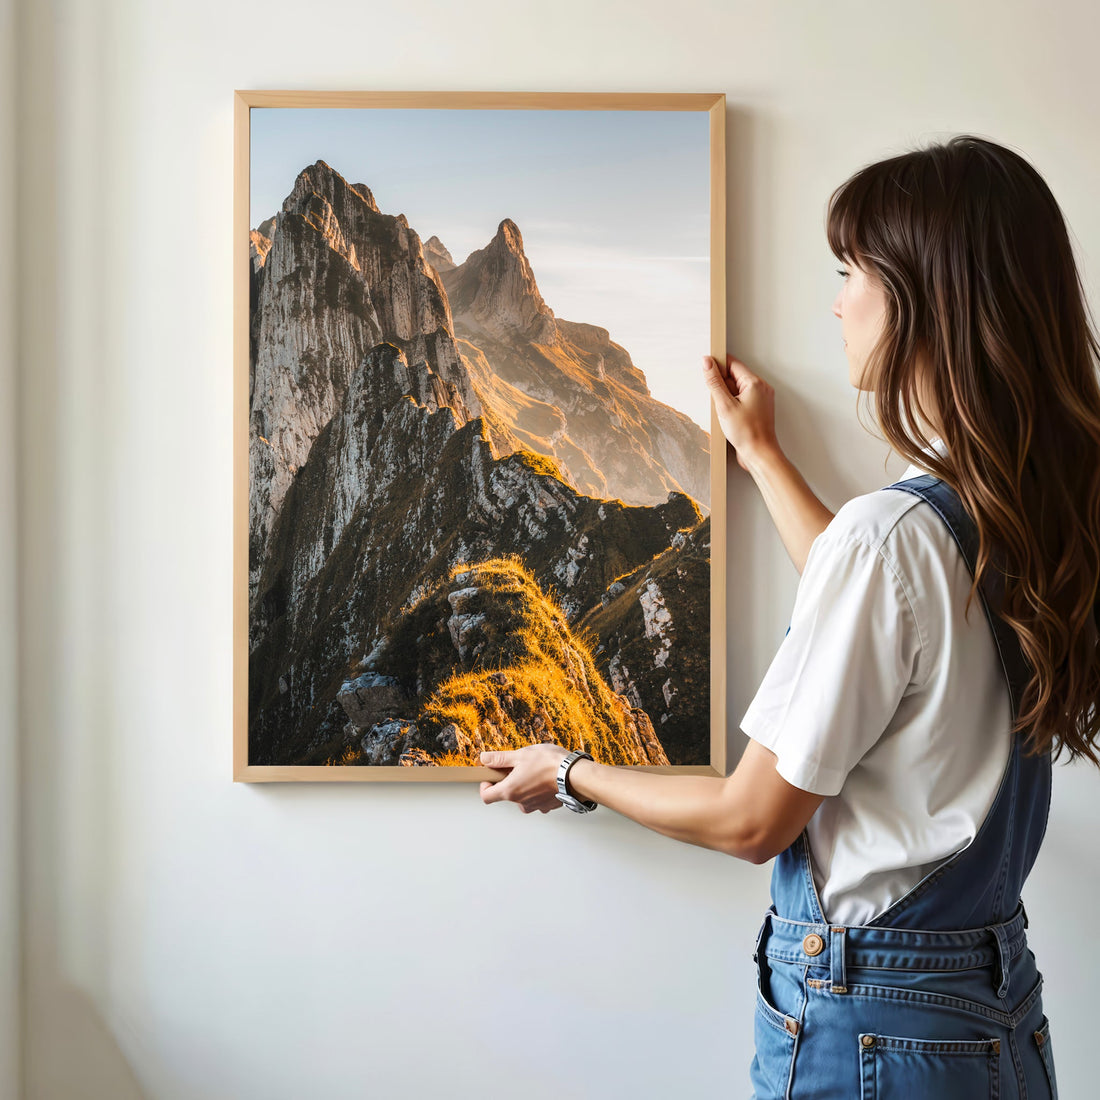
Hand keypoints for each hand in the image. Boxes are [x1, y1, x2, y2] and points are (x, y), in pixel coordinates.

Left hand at [479, 744, 569, 813]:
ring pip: (523, 797)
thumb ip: (500, 759)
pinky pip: (538, 799)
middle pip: (506, 795)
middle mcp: (521, 802)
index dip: (485, 785)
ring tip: (534, 771)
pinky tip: (546, 778)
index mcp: (510, 790)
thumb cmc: (550, 764)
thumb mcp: (520, 755)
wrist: (575, 775)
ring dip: (524, 786)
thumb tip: (485, 759)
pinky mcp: (548, 805)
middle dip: (509, 781)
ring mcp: (535, 806)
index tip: (491, 776)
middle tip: (518, 767)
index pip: (487, 796)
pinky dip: (538, 790)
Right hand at [702, 354, 780, 471]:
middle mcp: (761, 388)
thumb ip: (714, 382)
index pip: (732, 363)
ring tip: (725, 412)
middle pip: (734, 376)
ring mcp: (760, 399)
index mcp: (755, 383)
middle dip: (721, 385)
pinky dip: (732, 405)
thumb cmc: (747, 433)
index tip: (706, 369)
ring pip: (737, 389)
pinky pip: (741, 399)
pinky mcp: (757, 409)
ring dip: (726, 397)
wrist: (759, 454)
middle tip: (717, 401)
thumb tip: (707, 362)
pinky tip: (728, 417)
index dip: (717, 365)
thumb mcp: (724, 405)